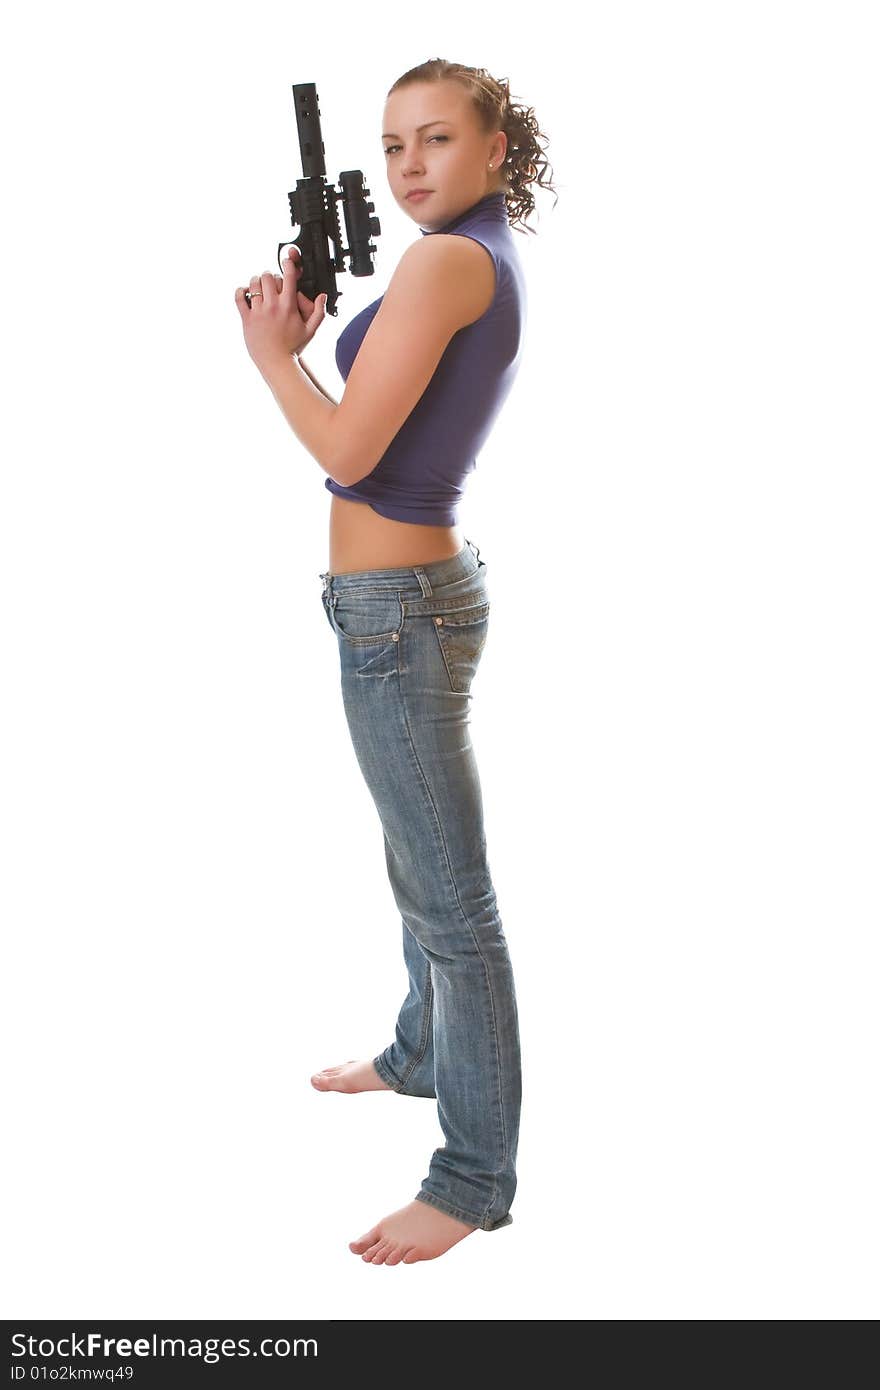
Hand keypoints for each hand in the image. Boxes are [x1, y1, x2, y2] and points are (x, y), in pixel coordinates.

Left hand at [234, 245, 327, 369]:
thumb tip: (322, 296)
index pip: (288, 276)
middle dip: (270, 276)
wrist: (277, 363)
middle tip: (271, 282)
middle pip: (268, 276)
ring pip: (254, 283)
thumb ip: (319, 312)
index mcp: (288, 306)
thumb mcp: (311, 330)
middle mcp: (273, 306)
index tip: (287, 262)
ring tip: (259, 288)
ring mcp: (258, 312)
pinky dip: (241, 291)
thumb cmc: (293, 347)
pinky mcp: (246, 319)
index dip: (288, 265)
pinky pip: (239, 297)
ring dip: (256, 281)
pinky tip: (246, 294)